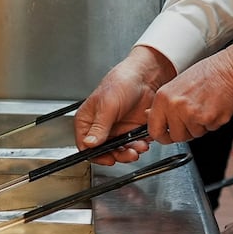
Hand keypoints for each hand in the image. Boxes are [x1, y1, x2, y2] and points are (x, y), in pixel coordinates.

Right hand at [75, 46, 174, 164]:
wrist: (147, 76)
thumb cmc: (123, 81)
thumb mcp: (108, 105)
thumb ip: (99, 126)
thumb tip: (90, 144)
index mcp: (88, 119)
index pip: (85, 145)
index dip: (96, 155)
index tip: (109, 158)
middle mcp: (101, 126)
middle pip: (104, 151)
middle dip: (118, 154)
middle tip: (129, 153)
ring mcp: (117, 129)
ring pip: (120, 150)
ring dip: (131, 151)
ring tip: (140, 146)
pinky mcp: (131, 130)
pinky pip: (133, 144)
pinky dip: (140, 144)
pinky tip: (144, 138)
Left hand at [148, 42, 232, 142]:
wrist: (229, 69)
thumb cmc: (206, 74)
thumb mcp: (176, 85)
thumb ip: (164, 104)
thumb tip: (150, 117)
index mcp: (164, 97)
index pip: (154, 129)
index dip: (162, 136)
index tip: (167, 136)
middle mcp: (175, 106)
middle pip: (176, 136)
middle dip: (186, 131)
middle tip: (193, 117)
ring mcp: (191, 113)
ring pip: (194, 134)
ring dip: (201, 126)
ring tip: (205, 107)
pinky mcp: (208, 118)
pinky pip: (208, 130)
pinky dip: (213, 123)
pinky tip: (213, 107)